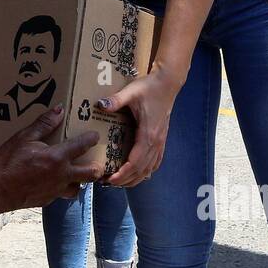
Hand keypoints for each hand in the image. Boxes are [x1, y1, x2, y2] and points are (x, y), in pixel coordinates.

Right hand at [0, 105, 100, 210]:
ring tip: (75, 172)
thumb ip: (44, 124)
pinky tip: (53, 181)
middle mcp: (62, 175)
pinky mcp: (48, 200)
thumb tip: (59, 110)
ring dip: (80, 180)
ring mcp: (56, 190)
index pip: (83, 145)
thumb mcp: (23, 137)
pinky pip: (61, 194)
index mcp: (57, 157)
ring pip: (78, 188)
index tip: (95, 135)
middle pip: (91, 174)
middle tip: (96, 160)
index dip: (92, 139)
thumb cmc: (7, 162)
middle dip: (97, 167)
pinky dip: (62, 188)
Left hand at [97, 69, 181, 187]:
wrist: (168, 84)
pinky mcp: (162, 139)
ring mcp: (160, 142)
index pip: (136, 161)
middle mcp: (156, 142)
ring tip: (120, 183)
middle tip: (108, 183)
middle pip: (142, 169)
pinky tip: (139, 174)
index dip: (123, 174)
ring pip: (150, 168)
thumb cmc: (149, 88)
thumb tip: (100, 104)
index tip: (110, 179)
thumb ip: (115, 100)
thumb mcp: (131, 92)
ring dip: (135, 178)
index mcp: (148, 134)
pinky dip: (147, 171)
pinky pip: (156, 161)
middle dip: (125, 179)